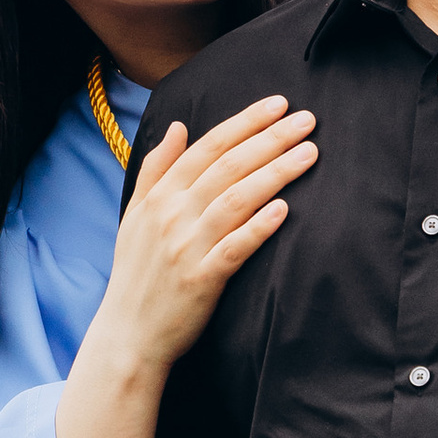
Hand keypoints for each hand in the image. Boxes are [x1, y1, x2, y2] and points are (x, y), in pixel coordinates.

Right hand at [99, 97, 320, 382]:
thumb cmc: (137, 273)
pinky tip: (284, 209)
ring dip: (275, 173)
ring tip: (309, 154)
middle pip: (228, 166)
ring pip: (236, 199)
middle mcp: (172, 215)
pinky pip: (235, 247)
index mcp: (160, 196)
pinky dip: (259, 226)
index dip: (245, 122)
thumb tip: (178, 127)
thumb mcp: (135, 215)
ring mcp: (187, 247)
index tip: (278, 104)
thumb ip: (156, 168)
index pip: (208, 146)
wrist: (128, 333)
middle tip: (307, 120)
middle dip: (271, 138)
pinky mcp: (202, 279)